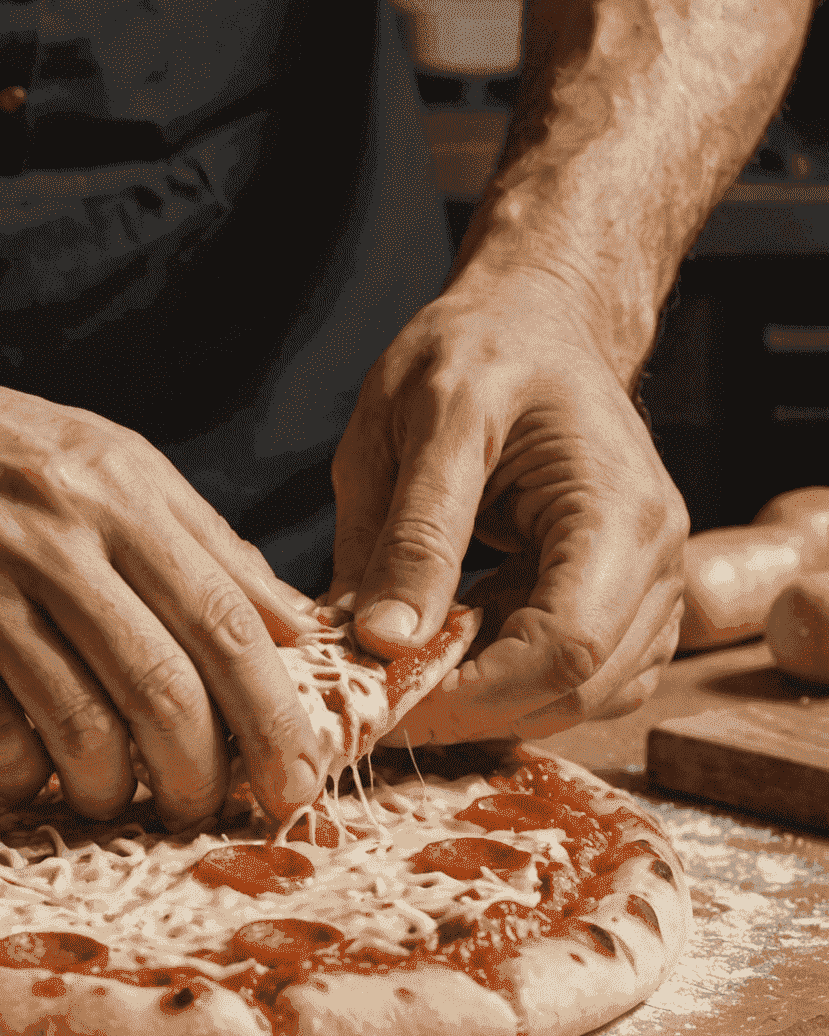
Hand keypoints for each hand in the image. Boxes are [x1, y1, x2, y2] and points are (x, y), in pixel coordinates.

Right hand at [0, 338, 325, 828]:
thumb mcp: (95, 461)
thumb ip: (196, 541)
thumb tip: (292, 629)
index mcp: (119, 488)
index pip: (231, 620)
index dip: (276, 716)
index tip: (297, 778)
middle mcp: (57, 536)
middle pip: (169, 689)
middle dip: (205, 775)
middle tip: (207, 809)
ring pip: (85, 730)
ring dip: (112, 789)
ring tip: (109, 794)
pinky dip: (22, 777)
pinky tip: (21, 767)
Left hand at [328, 270, 688, 744]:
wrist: (533, 324)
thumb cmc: (476, 354)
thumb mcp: (417, 422)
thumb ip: (409, 532)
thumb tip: (381, 642)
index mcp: (614, 506)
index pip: (565, 646)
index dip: (472, 693)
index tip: (384, 696)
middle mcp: (656, 556)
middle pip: (581, 689)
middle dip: (474, 712)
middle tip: (379, 698)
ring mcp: (652, 585)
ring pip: (585, 700)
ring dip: (493, 705)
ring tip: (411, 663)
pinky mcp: (629, 605)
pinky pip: (582, 683)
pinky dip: (512, 688)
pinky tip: (453, 648)